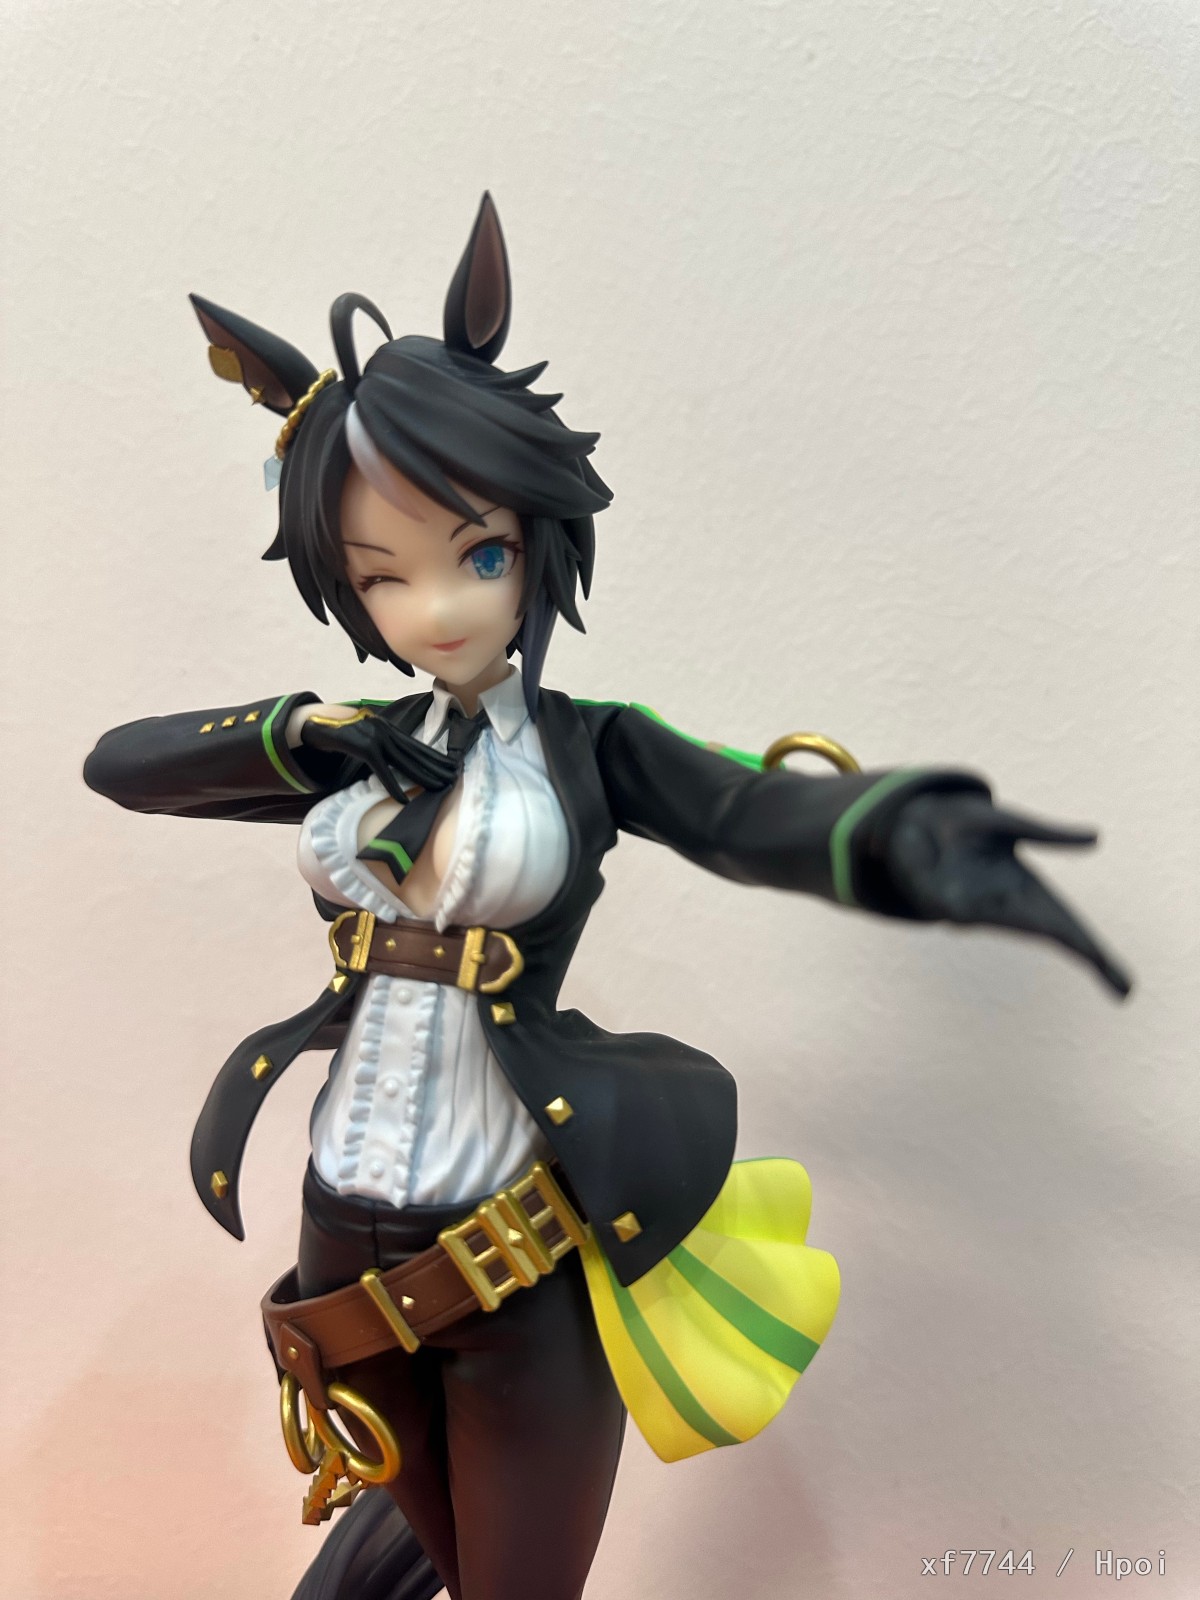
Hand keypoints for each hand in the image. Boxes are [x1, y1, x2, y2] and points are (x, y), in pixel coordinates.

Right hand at [296, 705, 454, 801]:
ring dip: (422, 776)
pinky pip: (382, 769)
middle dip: (437, 767)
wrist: (317, 723)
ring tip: (438, 788)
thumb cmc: (343, 734)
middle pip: (416, 752)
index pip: (418, 745)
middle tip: (454, 778)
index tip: (452, 766)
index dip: (436, 756)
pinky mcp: (363, 747)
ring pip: (404, 760)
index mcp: (390, 728)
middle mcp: (386, 730)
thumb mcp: (368, 736)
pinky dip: (393, 784)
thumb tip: (400, 761)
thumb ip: (384, 746)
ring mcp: (375, 737)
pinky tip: (403, 798)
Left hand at [886, 792, 1132, 998]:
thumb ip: (1049, 835)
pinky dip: (964, 899)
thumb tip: (1097, 838)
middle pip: (1053, 935)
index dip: (1096, 953)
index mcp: (1029, 891)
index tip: (1125, 986)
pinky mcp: (945, 905)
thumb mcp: (1013, 824)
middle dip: (1087, 955)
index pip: (1069, 927)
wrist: (915, 822)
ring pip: (1006, 923)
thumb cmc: (970, 828)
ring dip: (1030, 929)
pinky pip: (961, 906)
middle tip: (1125, 987)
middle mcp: (1008, 907)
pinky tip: (960, 894)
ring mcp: (978, 911)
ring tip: (1059, 942)